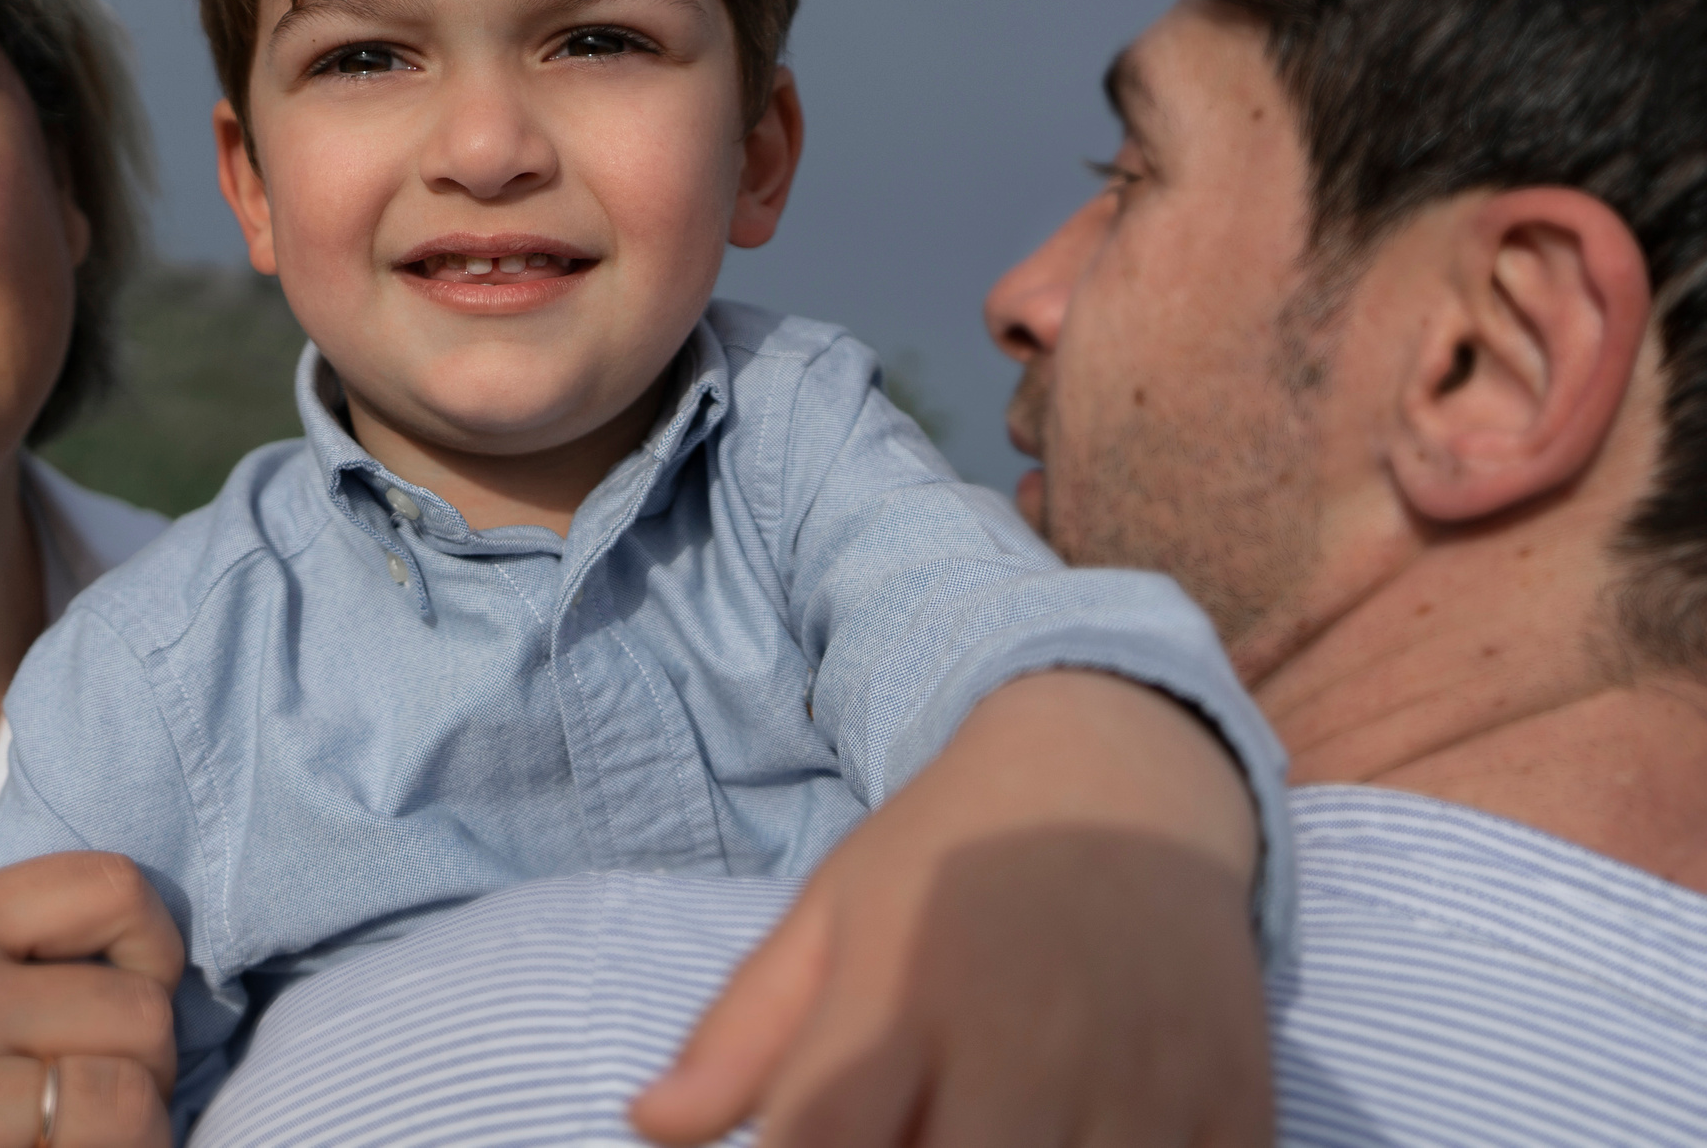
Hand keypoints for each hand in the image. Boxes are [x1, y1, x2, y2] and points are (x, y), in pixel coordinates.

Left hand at [629, 671, 1271, 1146]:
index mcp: (905, 993)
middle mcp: (1024, 1037)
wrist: (1120, 772)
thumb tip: (647, 1124)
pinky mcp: (1236, 1096)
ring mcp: (1142, 1073)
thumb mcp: (831, 916)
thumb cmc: (946, 858)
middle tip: (912, 1136)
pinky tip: (1096, 1137)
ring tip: (996, 1133)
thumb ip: (741, 1034)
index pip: (824, 1139)